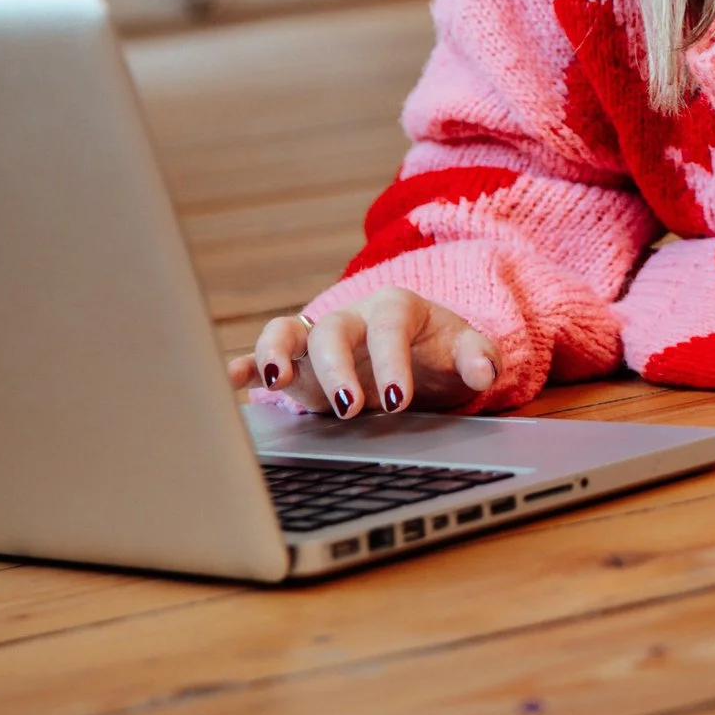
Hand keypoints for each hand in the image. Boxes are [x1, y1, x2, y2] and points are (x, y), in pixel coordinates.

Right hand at [226, 287, 499, 417]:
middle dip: (337, 367)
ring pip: (288, 332)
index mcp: (396, 307)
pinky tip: (231, 381)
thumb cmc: (438, 351)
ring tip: (274, 379)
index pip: (389, 326)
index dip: (391, 361)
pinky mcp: (298, 364)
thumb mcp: (466, 350)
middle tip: (351, 407)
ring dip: (276, 352)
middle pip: (334, 330)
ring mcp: (319, 339)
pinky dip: (247, 366)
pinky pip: (265, 357)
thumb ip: (478, 356)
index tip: (397, 400)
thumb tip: (484, 370)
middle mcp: (351, 317)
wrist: (417, 355)